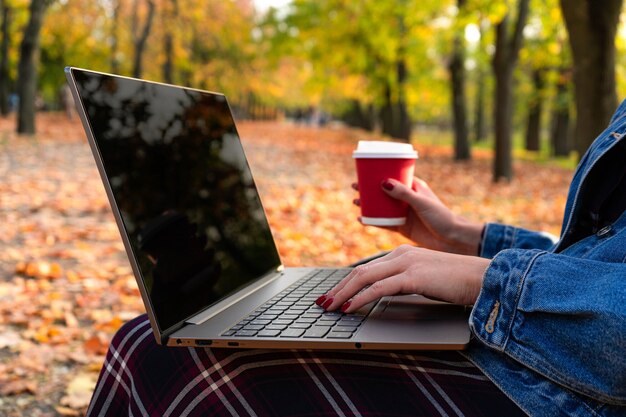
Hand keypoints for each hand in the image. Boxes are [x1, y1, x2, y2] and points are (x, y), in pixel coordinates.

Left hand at [317, 245, 489, 312]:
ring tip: (328, 307)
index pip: (366, 269)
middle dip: (338, 289)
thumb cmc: (457, 281)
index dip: (345, 283)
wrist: (483, 277)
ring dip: (342, 294)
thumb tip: (385, 296)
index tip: (333, 295)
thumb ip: (404, 282)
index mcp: (402, 254)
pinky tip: (350, 308)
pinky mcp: (414, 277)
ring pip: (364, 278)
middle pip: (359, 272)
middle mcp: (400, 255)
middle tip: (322, 303)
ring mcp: (407, 263)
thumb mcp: (425, 279)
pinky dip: (361, 299)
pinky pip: (379, 289)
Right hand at [353, 177, 483, 254]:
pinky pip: (384, 222)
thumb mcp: (421, 203)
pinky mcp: (403, 227)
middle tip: (355, 187)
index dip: (378, 173)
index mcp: (414, 187)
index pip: (393, 176)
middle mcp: (407, 199)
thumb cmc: (443, 218)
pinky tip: (362, 220)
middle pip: (384, 191)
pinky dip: (373, 220)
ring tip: (355, 202)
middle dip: (369, 188)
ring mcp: (404, 213)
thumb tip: (383, 182)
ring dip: (368, 204)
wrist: (453, 240)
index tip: (364, 172)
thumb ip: (403, 193)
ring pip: (382, 207)